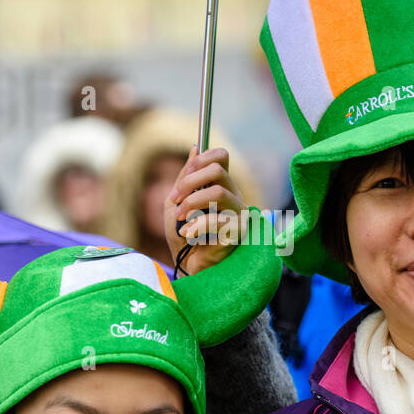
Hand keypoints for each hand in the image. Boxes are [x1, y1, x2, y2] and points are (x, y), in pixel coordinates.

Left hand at [164, 145, 246, 274]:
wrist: (188, 266)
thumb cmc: (184, 236)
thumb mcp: (176, 203)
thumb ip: (184, 179)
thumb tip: (196, 148)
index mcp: (220, 185)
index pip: (221, 156)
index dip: (200, 160)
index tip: (183, 176)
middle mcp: (232, 195)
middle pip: (217, 170)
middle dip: (190, 182)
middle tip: (176, 200)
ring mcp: (237, 213)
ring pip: (217, 192)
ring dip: (191, 203)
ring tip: (181, 218)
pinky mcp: (237, 232)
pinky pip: (217, 219)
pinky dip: (197, 226)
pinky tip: (189, 234)